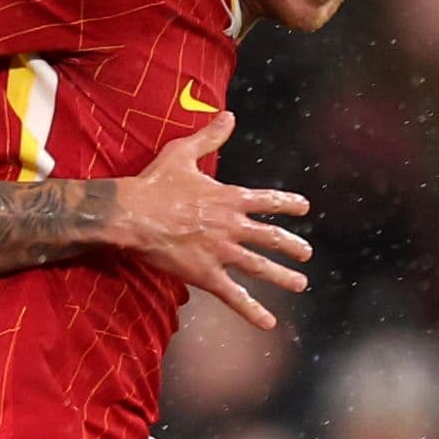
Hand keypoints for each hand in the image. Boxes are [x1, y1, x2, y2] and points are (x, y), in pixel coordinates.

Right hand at [109, 112, 310, 329]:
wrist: (132, 215)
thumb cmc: (154, 185)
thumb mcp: (183, 154)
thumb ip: (209, 136)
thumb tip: (228, 115)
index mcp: (228, 198)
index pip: (266, 200)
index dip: (287, 202)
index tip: (304, 207)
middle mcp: (231, 225)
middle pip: (270, 237)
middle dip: (291, 245)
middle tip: (306, 253)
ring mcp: (221, 252)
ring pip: (260, 267)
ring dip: (283, 276)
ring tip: (300, 284)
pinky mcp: (206, 274)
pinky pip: (234, 296)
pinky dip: (252, 310)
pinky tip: (268, 323)